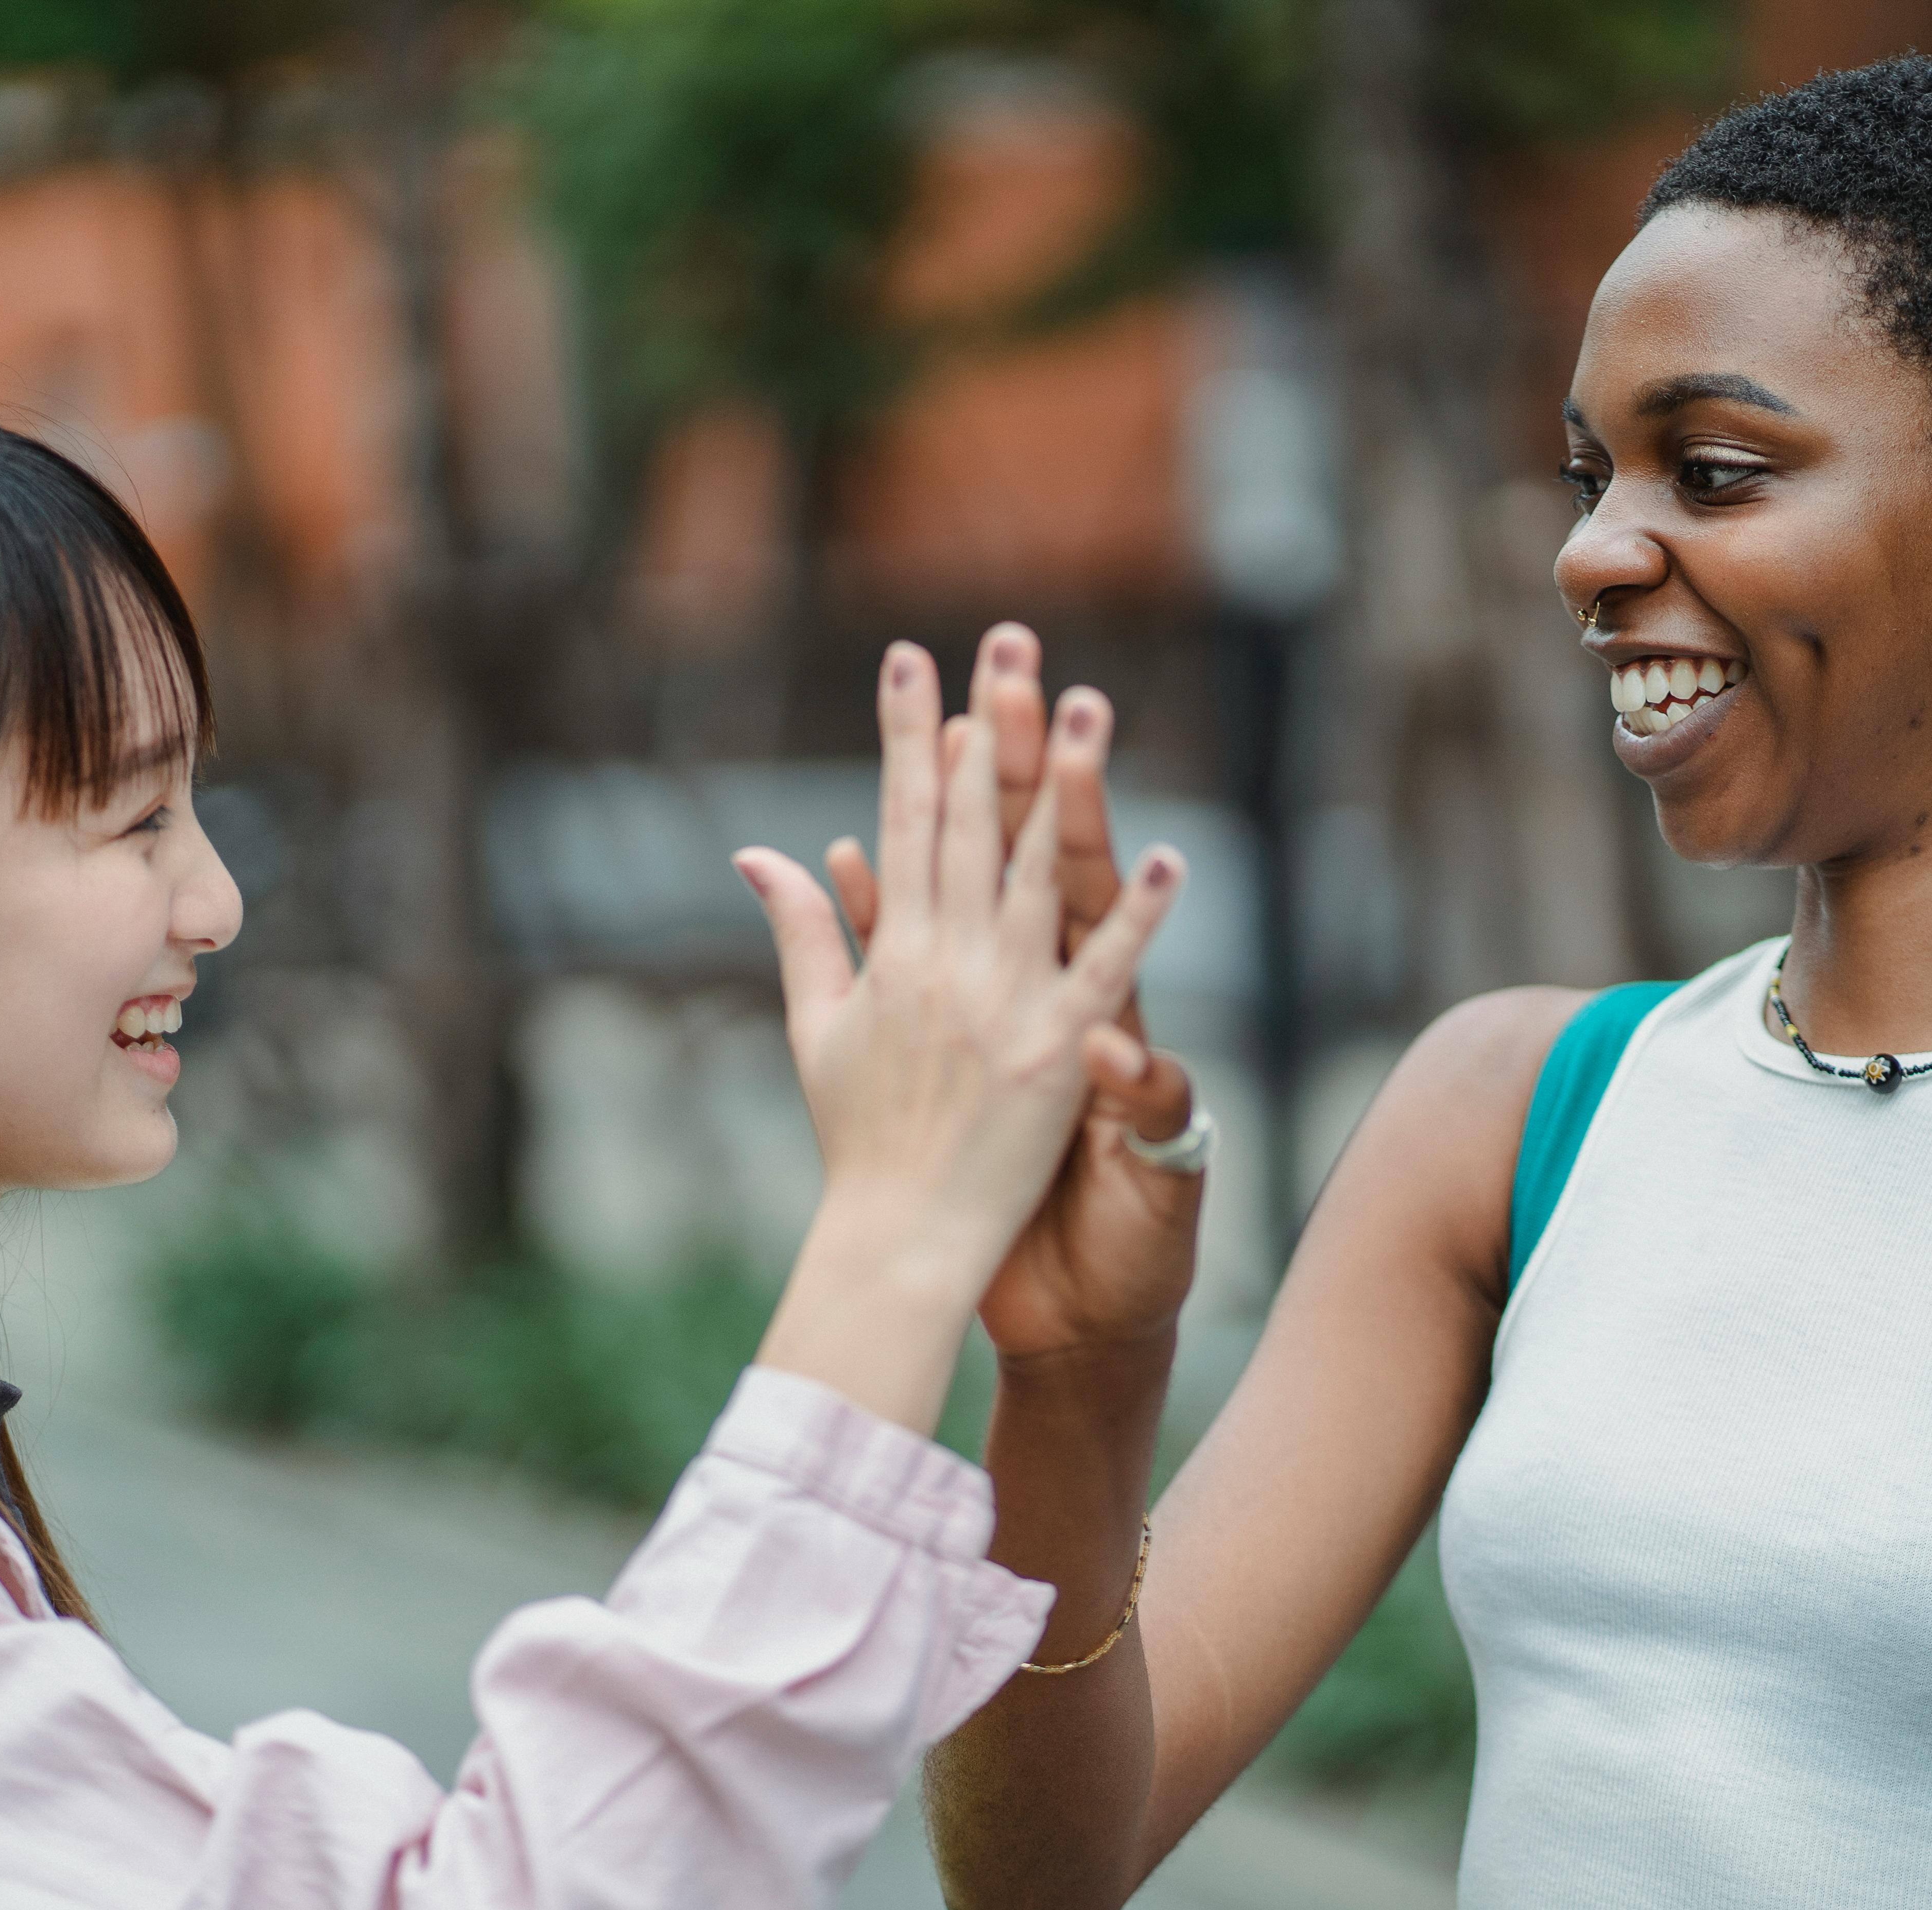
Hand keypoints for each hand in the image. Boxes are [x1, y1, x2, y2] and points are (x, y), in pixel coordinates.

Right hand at [733, 639, 1183, 1421]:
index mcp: (893, 953)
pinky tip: (1174, 857)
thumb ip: (803, 935)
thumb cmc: (859, 1143)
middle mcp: (945, 964)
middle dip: (985, 727)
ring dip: (1065, 788)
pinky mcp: (1057, 1055)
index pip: (901, 820)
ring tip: (1087, 707)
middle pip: (970, 824)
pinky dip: (1141, 916)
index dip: (907, 736)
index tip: (910, 662)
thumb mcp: (817, 1029)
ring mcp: (1004, 1006)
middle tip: (1005, 642)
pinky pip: (1108, 973)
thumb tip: (757, 853)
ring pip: (1039, 874)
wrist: (897, 1245)